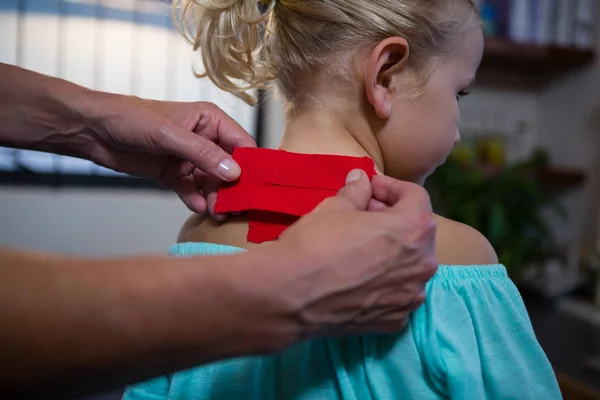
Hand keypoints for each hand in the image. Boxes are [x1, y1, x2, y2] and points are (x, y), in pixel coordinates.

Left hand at [80, 93, 255, 214]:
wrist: (93, 131)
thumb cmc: (130, 119)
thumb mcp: (169, 134)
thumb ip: (203, 154)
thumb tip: (234, 173)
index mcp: (210, 120)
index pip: (241, 143)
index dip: (251, 165)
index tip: (256, 187)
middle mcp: (204, 139)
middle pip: (229, 168)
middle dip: (233, 188)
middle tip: (235, 208)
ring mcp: (189, 158)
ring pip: (212, 183)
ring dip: (216, 198)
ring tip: (217, 213)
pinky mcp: (175, 174)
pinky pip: (193, 190)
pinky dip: (197, 200)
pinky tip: (199, 209)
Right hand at [273, 170, 437, 336]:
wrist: (290, 295)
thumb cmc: (315, 243)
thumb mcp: (335, 207)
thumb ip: (357, 192)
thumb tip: (360, 179)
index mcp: (414, 229)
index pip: (415, 197)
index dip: (391, 187)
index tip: (370, 188)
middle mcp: (423, 264)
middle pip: (416, 233)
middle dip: (392, 220)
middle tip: (362, 215)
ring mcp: (410, 297)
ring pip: (408, 266)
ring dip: (390, 253)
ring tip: (361, 249)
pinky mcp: (395, 321)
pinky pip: (396, 294)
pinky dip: (383, 283)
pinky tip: (358, 278)